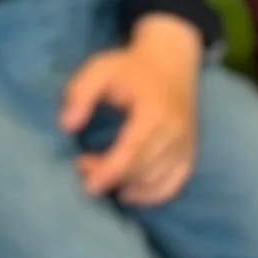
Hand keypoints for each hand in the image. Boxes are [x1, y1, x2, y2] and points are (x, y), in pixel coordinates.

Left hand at [59, 13, 206, 208]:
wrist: (173, 62)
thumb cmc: (131, 68)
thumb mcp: (100, 70)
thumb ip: (80, 94)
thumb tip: (67, 126)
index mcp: (155, 111)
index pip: (133, 151)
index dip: (110, 172)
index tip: (88, 185)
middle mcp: (175, 131)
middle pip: (142, 170)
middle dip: (111, 178)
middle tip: (84, 167)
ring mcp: (186, 144)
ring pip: (156, 181)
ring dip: (127, 187)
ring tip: (102, 175)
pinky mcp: (189, 153)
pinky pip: (173, 185)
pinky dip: (151, 196)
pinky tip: (128, 192)